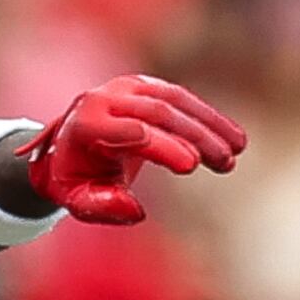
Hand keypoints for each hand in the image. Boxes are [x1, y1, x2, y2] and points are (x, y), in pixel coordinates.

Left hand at [20, 75, 244, 225]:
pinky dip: (208, 116)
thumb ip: (100, 206)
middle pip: (158, 114)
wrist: (63, 144)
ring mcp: (126, 88)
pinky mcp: (146, 87)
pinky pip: (181, 98)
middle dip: (195, 137)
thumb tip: (137, 212)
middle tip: (225, 162)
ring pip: (175, 101)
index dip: (162, 147)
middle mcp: (107, 98)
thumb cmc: (73, 176)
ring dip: (209, 125)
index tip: (191, 166)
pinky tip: (232, 136)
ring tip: (236, 151)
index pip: (130, 132)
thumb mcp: (75, 198)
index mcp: (86, 124)